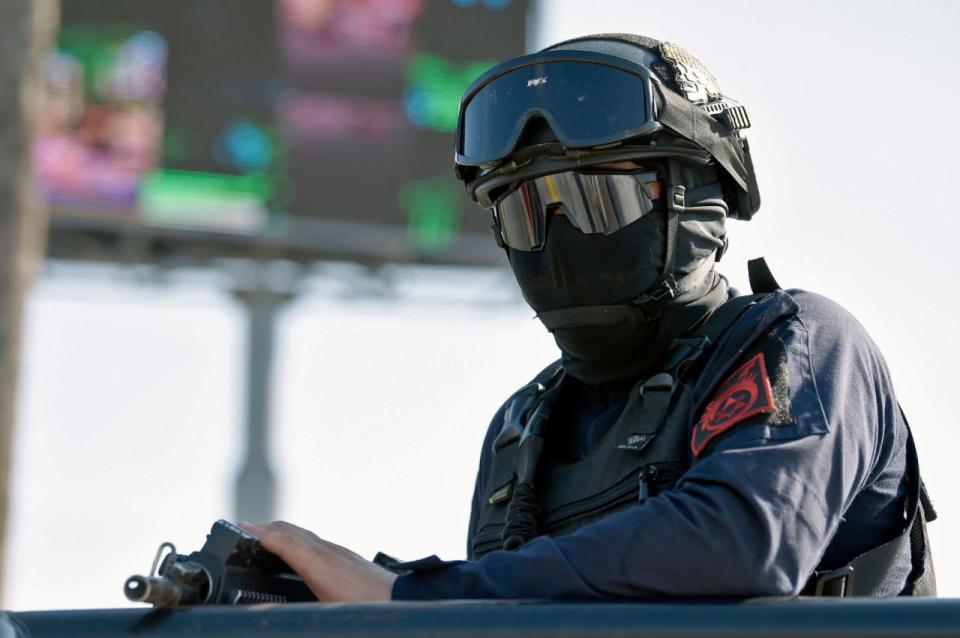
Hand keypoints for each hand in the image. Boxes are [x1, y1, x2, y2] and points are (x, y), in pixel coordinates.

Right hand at [238, 521, 396, 601]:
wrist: (404, 602)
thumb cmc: (368, 608)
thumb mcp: (326, 610)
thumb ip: (295, 609)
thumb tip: (269, 611)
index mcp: (320, 563)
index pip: (284, 539)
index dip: (260, 533)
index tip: (239, 526)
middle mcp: (329, 551)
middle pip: (292, 532)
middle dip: (265, 529)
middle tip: (242, 530)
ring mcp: (340, 552)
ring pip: (304, 535)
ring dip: (281, 533)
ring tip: (262, 537)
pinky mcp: (347, 558)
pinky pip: (315, 542)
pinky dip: (297, 540)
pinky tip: (296, 552)